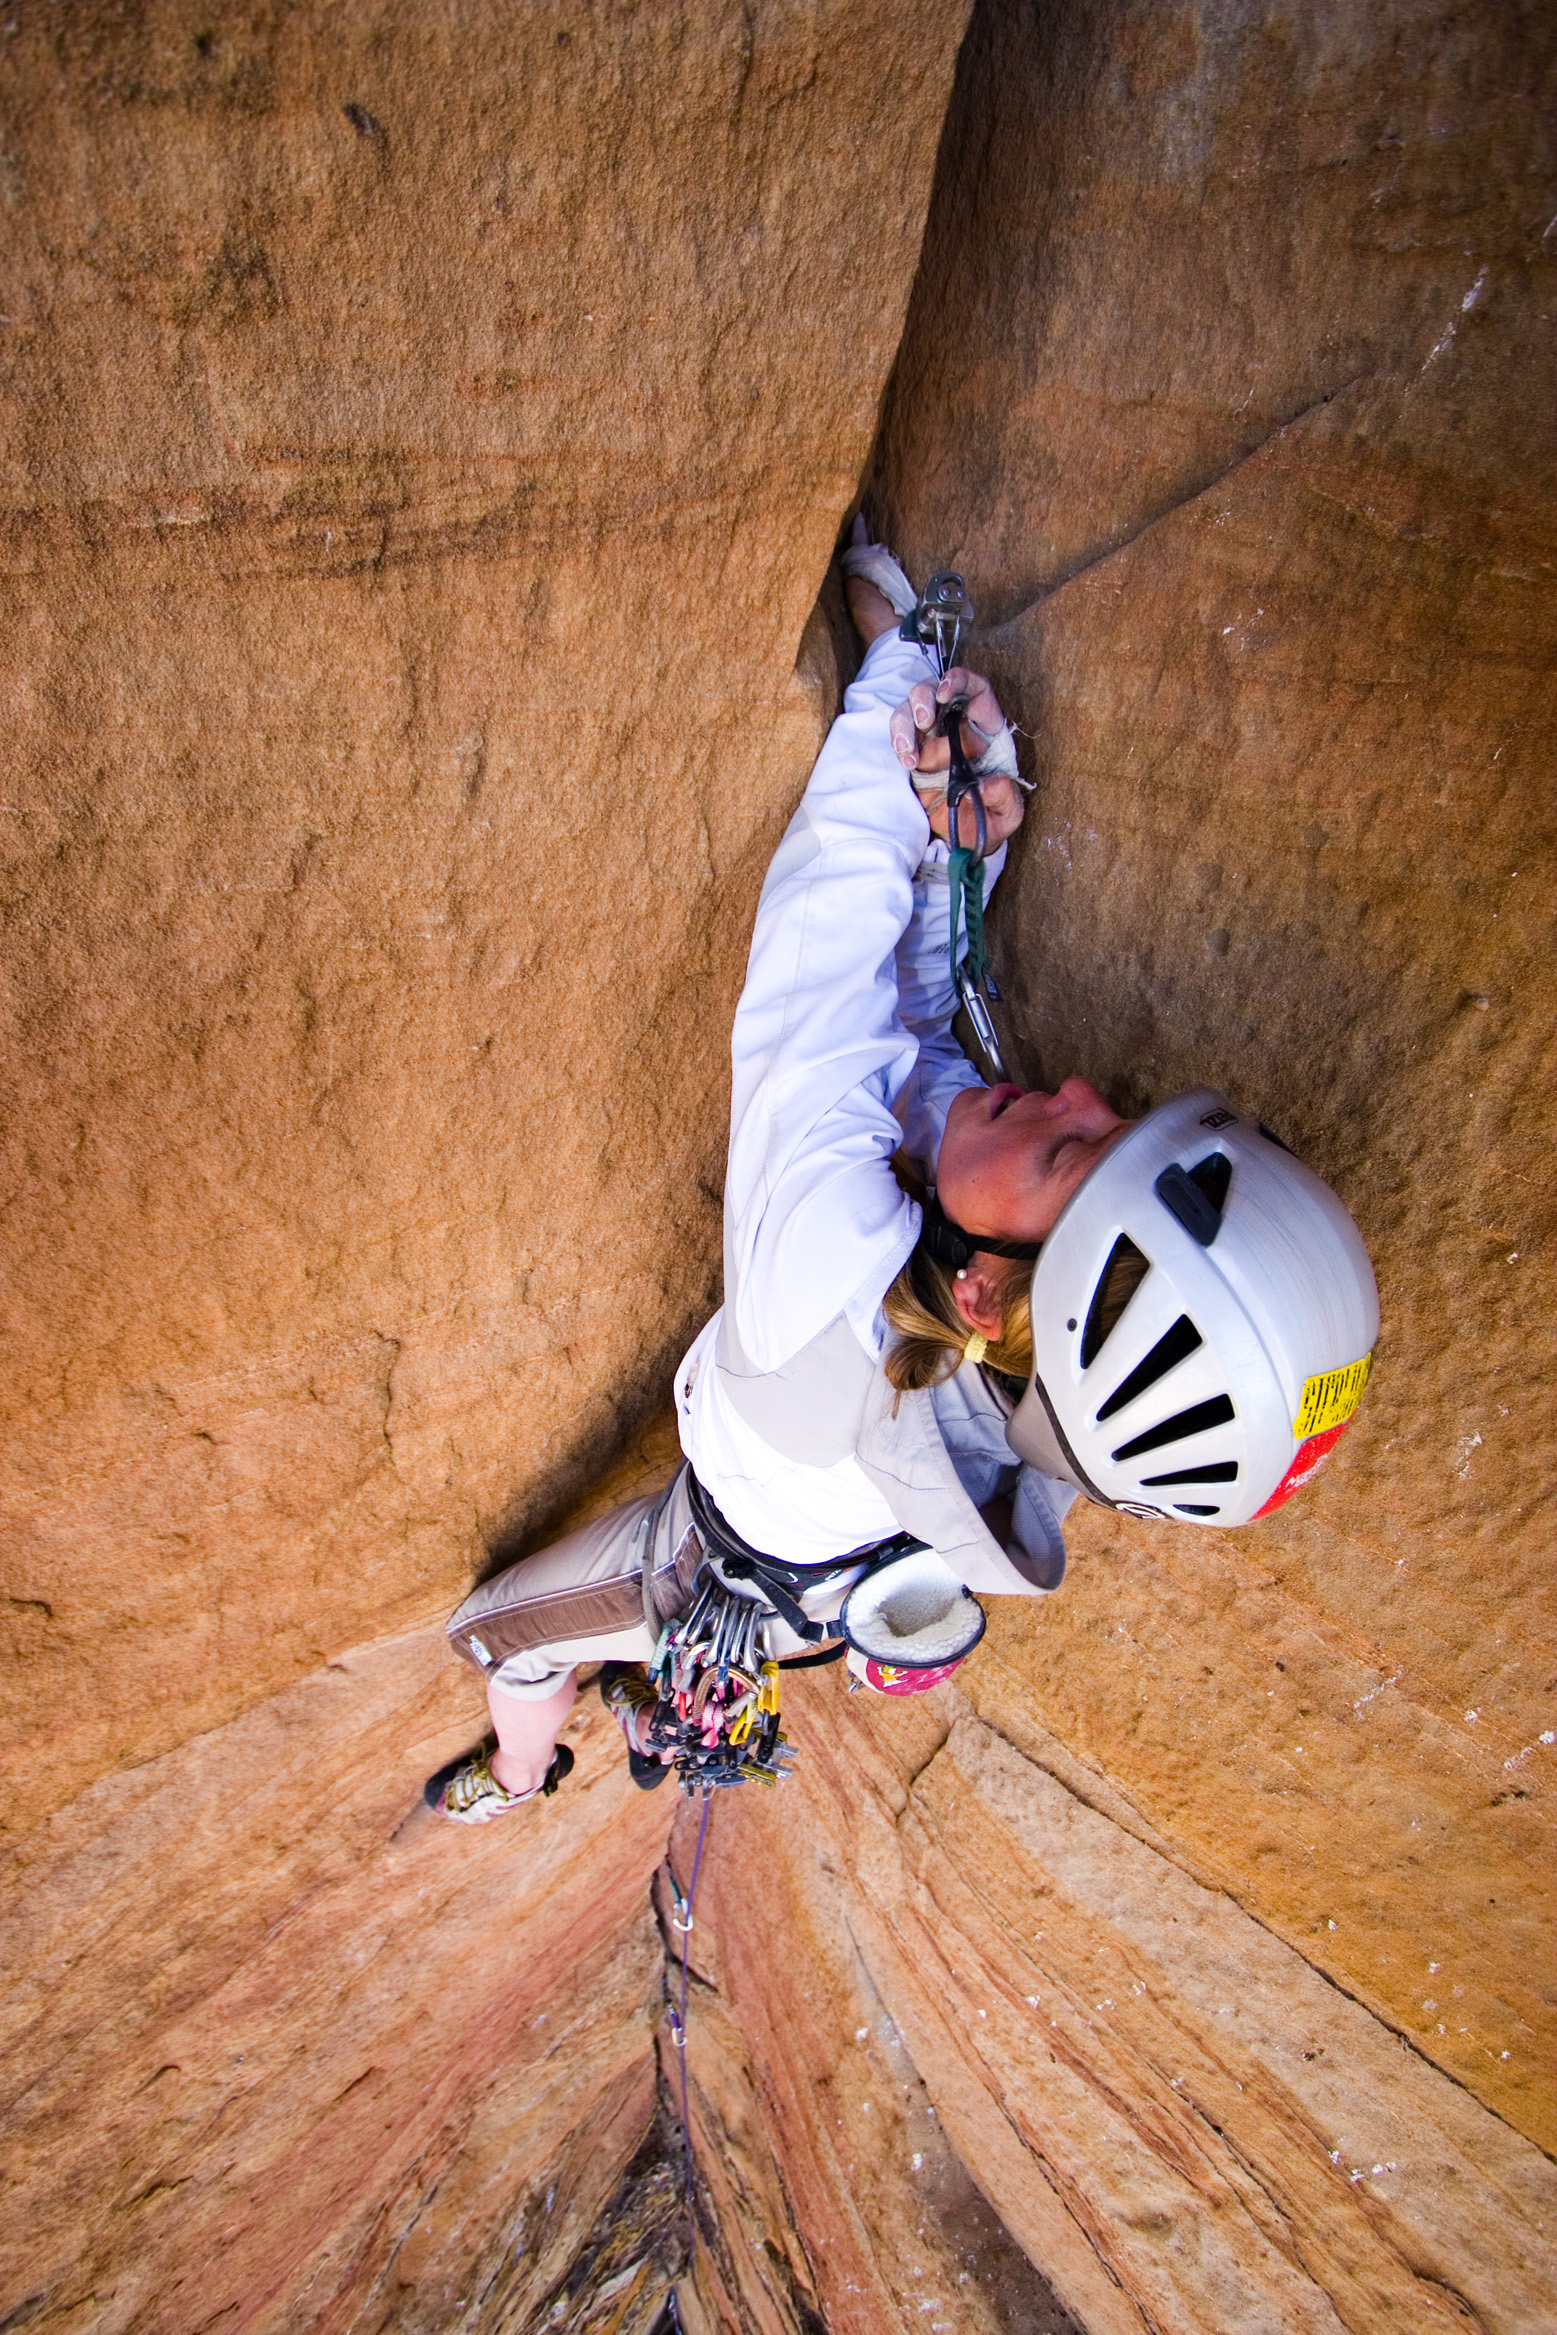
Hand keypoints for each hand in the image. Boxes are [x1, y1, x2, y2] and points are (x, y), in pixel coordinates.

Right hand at [890, 667, 1024, 851]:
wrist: (967, 837)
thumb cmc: (991, 816)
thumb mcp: (1008, 813)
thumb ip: (1005, 798)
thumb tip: (988, 784)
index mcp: (984, 727)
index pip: (973, 688)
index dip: (958, 680)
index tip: (945, 692)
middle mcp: (952, 726)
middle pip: (931, 693)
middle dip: (922, 701)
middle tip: (924, 721)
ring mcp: (928, 739)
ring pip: (908, 714)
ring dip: (905, 729)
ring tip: (910, 756)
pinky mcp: (912, 757)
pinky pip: (900, 742)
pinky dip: (900, 747)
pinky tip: (907, 763)